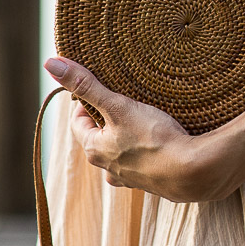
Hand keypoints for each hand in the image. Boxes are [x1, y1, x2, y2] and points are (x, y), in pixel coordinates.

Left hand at [44, 58, 232, 202]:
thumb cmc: (154, 139)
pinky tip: (159, 141)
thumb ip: (86, 85)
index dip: (85, 103)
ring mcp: (130, 177)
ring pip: (120, 151)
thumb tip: (52, 64)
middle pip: (99, 137)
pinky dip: (146, 150)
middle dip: (107, 119)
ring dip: (126, 136)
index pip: (78, 123)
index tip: (99, 89)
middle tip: (122, 101)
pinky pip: (142, 162)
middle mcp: (108, 168)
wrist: (192, 172)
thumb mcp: (118, 106)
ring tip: (143, 119)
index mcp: (94, 150)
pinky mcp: (152, 182)